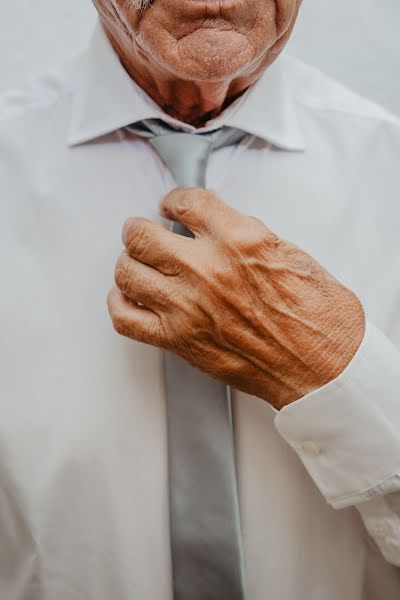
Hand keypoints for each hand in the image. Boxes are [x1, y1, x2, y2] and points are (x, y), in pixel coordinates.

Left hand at [108, 188, 364, 409]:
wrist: (322, 367)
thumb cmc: (318, 316)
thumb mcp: (292, 254)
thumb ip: (247, 235)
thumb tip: (217, 226)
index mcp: (240, 241)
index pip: (188, 202)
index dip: (174, 200)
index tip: (171, 205)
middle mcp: (208, 270)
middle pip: (142, 235)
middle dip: (139, 228)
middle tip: (142, 230)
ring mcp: (188, 307)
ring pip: (127, 272)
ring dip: (129, 262)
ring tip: (137, 262)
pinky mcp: (179, 341)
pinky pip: (126, 318)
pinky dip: (119, 303)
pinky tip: (130, 296)